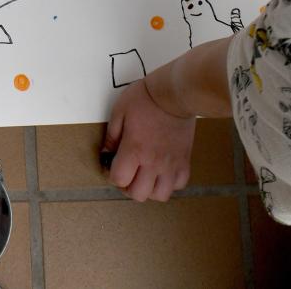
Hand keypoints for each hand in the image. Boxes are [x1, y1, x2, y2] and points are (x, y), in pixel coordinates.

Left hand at [101, 79, 195, 201]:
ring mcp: (171, 164)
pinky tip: (163, 171)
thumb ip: (111, 137)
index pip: (119, 180)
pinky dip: (170, 183)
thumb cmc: (145, 99)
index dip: (111, 176)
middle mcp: (153, 162)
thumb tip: (105, 155)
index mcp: (134, 150)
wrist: (175, 94)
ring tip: (145, 176)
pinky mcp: (185, 161)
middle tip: (127, 173)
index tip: (112, 165)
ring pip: (161, 195)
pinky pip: (179, 184)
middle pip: (138, 194)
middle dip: (128, 187)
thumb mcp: (119, 112)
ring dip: (150, 190)